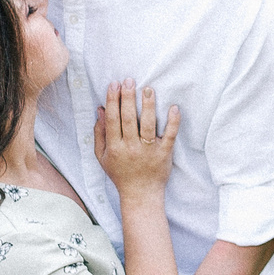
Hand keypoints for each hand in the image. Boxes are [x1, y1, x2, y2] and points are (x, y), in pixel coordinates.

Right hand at [93, 81, 177, 198]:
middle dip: (128, 98)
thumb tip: (100, 110)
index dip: (113, 101)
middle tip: (129, 81)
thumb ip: (100, 133)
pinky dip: (173, 122)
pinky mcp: (165, 154)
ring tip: (148, 89)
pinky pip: (170, 135)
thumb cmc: (120, 173)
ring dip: (148, 106)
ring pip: (149, 125)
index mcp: (115, 147)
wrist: (141, 194)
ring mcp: (149, 151)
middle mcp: (131, 148)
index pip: (113, 120)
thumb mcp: (103, 156)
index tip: (114, 85)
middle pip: (129, 119)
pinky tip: (173, 107)